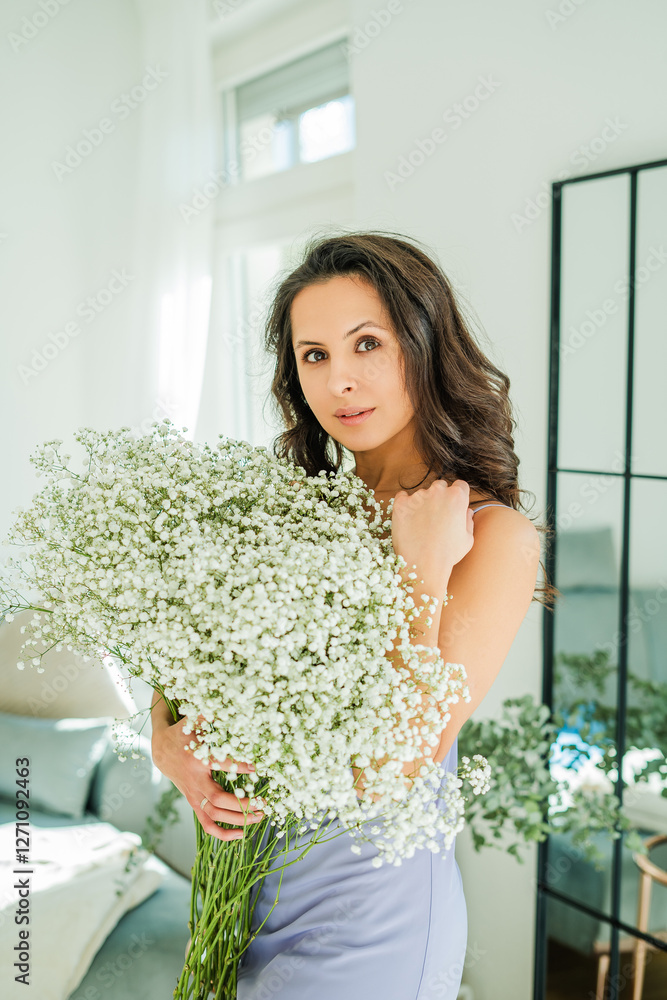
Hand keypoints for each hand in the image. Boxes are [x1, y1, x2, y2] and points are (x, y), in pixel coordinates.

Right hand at [151, 714, 264, 841]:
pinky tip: (240, 835)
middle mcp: (195, 780)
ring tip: (260, 818)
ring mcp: (193, 795)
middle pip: (219, 800)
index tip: (261, 768)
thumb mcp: (195, 719)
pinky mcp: (193, 803)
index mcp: (198, 759)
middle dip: (243, 805)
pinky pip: (206, 825)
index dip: (242, 767)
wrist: (161, 749)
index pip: (223, 765)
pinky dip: (222, 833)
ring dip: (238, 820)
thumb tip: (232, 699)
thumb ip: (212, 713)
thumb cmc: (184, 732)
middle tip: (264, 804)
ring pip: (214, 816)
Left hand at [390, 479, 473, 590]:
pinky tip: (408, 518)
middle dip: (440, 497)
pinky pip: (402, 497)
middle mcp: (438, 492)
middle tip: (436, 515)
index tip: (453, 506)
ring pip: (421, 493)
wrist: (424, 565)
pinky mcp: (401, 504)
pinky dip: (405, 504)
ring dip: (422, 503)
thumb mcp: (468, 539)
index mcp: (457, 497)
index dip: (457, 496)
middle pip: (440, 486)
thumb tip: (465, 511)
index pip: (460, 486)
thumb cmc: (448, 554)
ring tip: (421, 524)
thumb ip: (468, 520)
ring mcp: (418, 496)